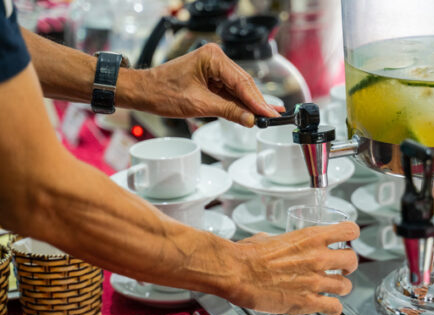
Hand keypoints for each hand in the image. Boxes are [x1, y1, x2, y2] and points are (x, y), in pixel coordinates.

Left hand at [132, 43, 282, 125]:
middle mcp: (215, 58)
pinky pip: (230, 91)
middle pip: (244, 84)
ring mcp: (214, 67)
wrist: (142, 91)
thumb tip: (250, 119)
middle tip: (273, 117)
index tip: (269, 114)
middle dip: (257, 102)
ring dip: (250, 104)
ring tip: (268, 116)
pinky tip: (252, 111)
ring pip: (239, 88)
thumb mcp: (198, 105)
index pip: (242, 82)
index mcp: (212, 57)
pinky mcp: (211, 77)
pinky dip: (239, 103)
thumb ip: (228, 111)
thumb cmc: (162, 92)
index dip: (257, 101)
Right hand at [218, 222, 359, 314]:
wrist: (237, 273)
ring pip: (347, 286)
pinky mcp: (308, 302)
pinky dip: (334, 308)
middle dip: (348, 265)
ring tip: (333, 288)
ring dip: (341, 287)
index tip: (347, 240)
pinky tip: (328, 306)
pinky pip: (335, 307)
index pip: (350, 230)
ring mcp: (315, 281)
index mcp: (311, 237)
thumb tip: (274, 242)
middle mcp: (318, 258)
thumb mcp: (269, 237)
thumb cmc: (247, 255)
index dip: (351, 235)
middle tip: (341, 268)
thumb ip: (280, 241)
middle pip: (352, 260)